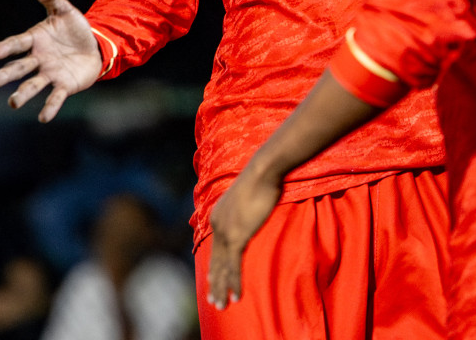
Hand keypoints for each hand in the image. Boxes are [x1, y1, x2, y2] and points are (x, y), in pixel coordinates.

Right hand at [0, 0, 103, 122]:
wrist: (94, 46)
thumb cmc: (73, 28)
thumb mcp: (63, 9)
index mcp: (34, 40)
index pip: (17, 44)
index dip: (6, 48)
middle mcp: (38, 59)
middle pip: (19, 68)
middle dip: (6, 75)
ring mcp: (49, 74)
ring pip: (33, 85)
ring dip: (23, 94)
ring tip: (13, 103)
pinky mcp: (63, 85)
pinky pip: (55, 97)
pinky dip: (50, 107)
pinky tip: (43, 117)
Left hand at [206, 164, 283, 309]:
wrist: (263, 171)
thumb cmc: (261, 180)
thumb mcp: (246, 197)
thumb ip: (243, 211)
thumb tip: (250, 214)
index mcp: (218, 216)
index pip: (215, 248)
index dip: (214, 267)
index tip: (212, 281)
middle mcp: (217, 225)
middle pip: (215, 261)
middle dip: (214, 283)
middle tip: (214, 301)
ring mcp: (226, 231)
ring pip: (221, 267)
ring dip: (222, 288)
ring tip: (222, 305)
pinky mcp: (237, 236)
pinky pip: (234, 265)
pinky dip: (234, 282)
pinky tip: (236, 295)